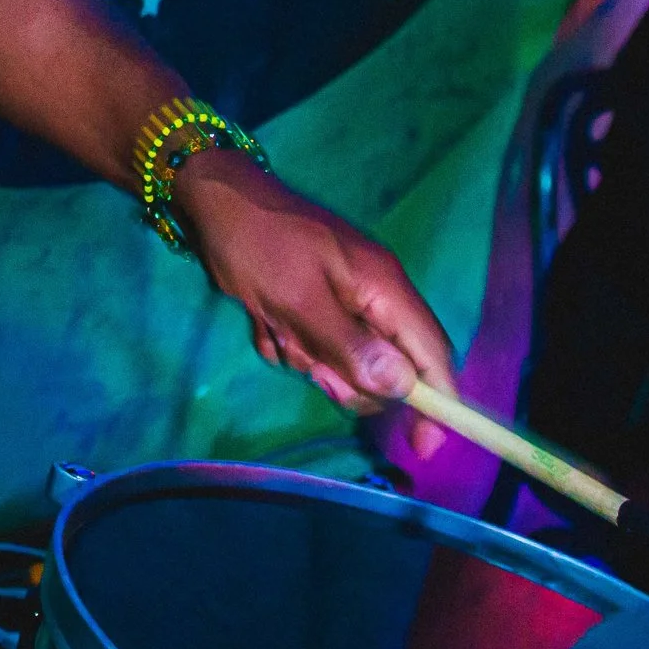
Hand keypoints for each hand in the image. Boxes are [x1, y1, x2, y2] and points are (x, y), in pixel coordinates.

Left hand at [179, 146, 455, 430]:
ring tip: (274, 324)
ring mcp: (342, 300)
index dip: (437, 403)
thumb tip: (402, 387)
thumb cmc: (257, 243)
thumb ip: (350, 345)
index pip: (431, 354)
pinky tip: (261, 319)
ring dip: (306, 355)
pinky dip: (285, 341)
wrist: (211, 201)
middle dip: (345, 377)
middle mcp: (372, 296)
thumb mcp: (298, 299)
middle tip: (310, 366)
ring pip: (341, 362)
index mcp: (384, 287)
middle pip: (385, 368)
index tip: (422, 447)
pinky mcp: (311, 304)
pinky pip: (309, 346)